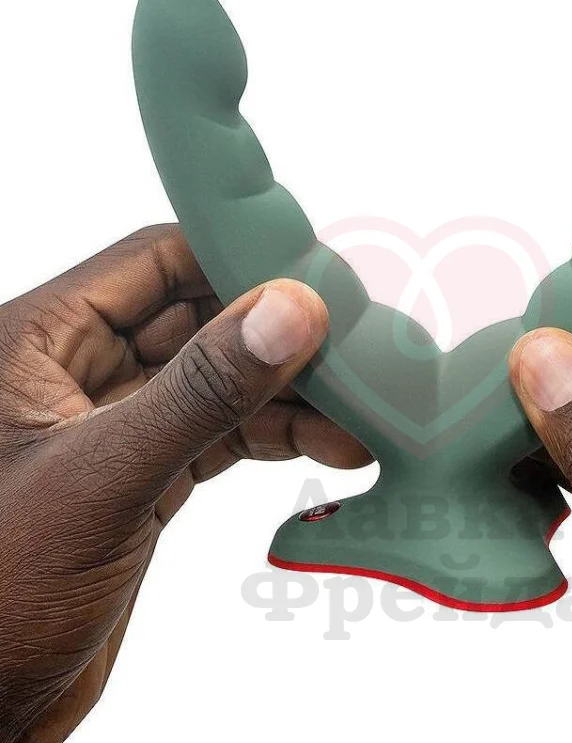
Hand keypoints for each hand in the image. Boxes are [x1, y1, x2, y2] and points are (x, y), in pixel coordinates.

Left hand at [0, 225, 368, 742]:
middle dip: (279, 334)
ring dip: (289, 394)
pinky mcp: (142, 482)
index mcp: (38, 342)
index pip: (154, 262)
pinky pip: (220, 437)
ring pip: (217, 384)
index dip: (238, 261)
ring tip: (361, 412)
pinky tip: (330, 446)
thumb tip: (291, 310)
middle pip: (198, 321)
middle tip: (358, 348)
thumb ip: (200, 392)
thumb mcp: (105, 479)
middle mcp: (76, 374)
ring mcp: (114, 430)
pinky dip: (275, 437)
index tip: (320, 277)